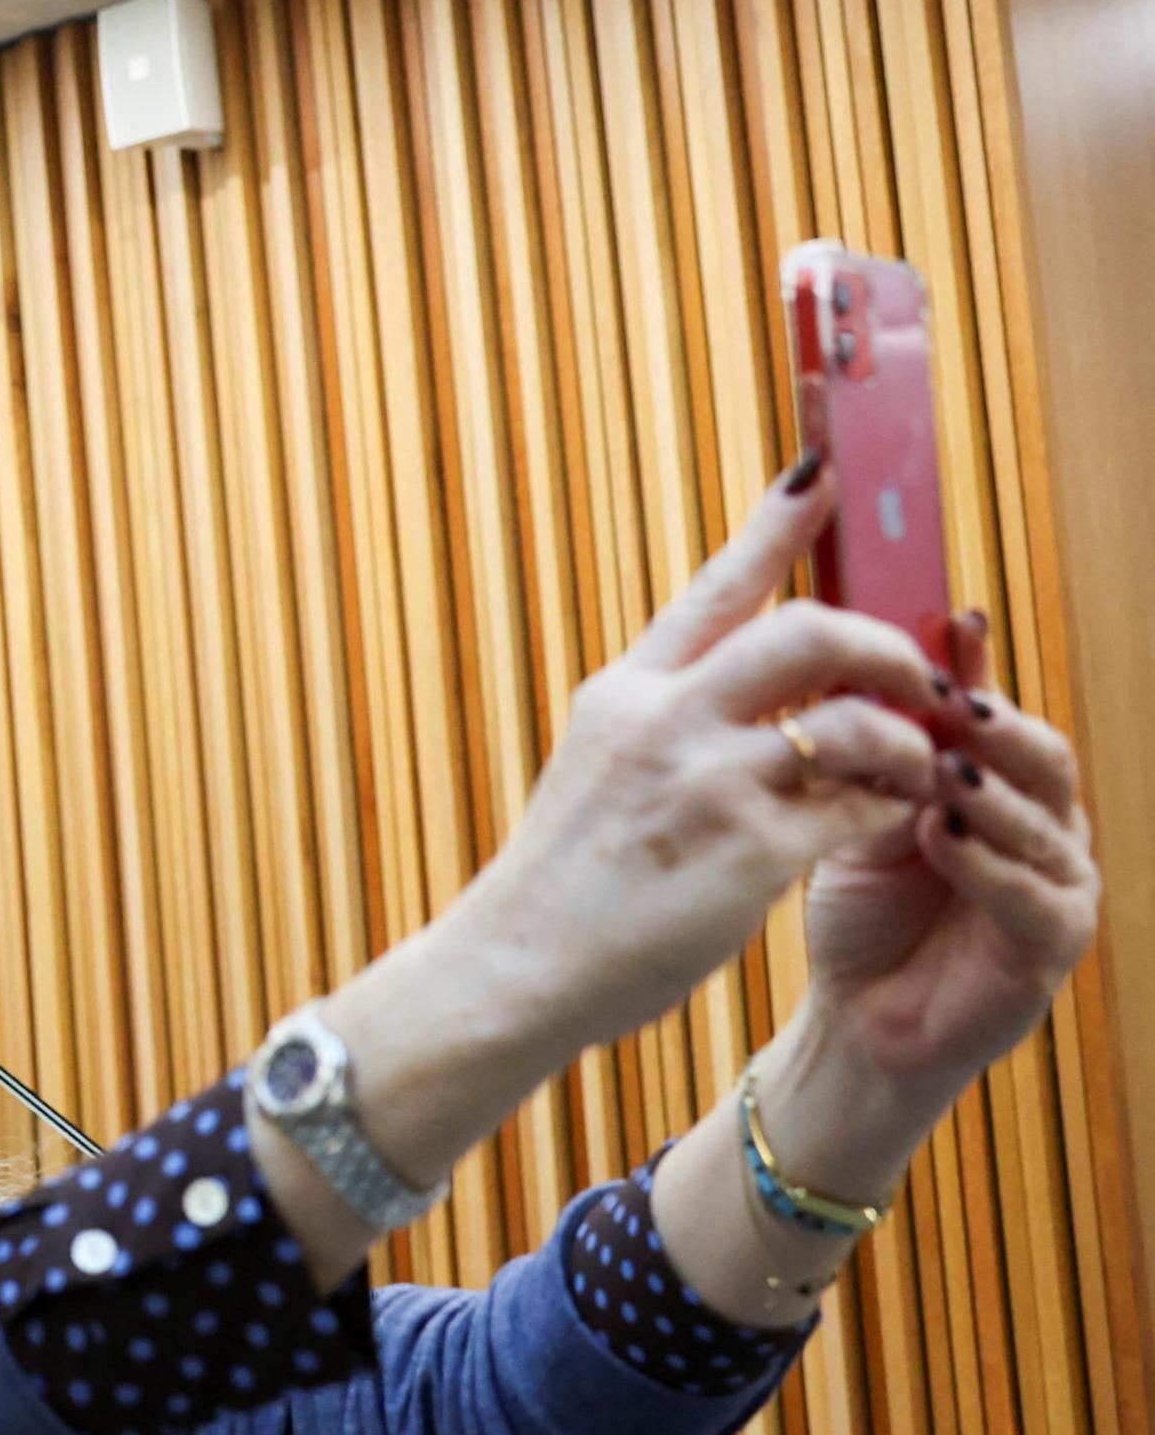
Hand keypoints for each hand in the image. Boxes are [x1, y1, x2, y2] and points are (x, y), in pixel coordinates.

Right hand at [431, 459, 953, 1053]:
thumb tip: (762, 691)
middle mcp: (665, 720)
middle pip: (809, 635)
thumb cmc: (566, 878)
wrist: (517, 964)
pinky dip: (891, 810)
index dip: (779, 524)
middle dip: (884, 647)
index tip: (825, 470)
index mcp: (627, 693)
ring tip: (915, 765)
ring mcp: (707, 783)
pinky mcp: (748, 852)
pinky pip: (860, 810)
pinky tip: (889, 822)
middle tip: (916, 675)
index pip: (718, 587)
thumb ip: (669, 718)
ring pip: (854, 722)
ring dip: (905, 742)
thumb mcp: (598, 766)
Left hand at [779, 609, 1095, 1145]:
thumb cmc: (860, 909)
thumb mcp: (859, 814)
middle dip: (995, 725)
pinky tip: (942, 839)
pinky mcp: (1053, 946)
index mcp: (1000, 787)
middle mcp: (1042, 827)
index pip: (997, 711)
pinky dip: (987, 863)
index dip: (977, 666)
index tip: (950, 617)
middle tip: (950, 701)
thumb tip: (856, 660)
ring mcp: (1059, 885)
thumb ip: (876, 752)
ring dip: (990, 791)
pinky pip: (1035, 896)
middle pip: (1040, 756)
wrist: (857, 1018)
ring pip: (1043, 821)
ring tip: (941, 768)